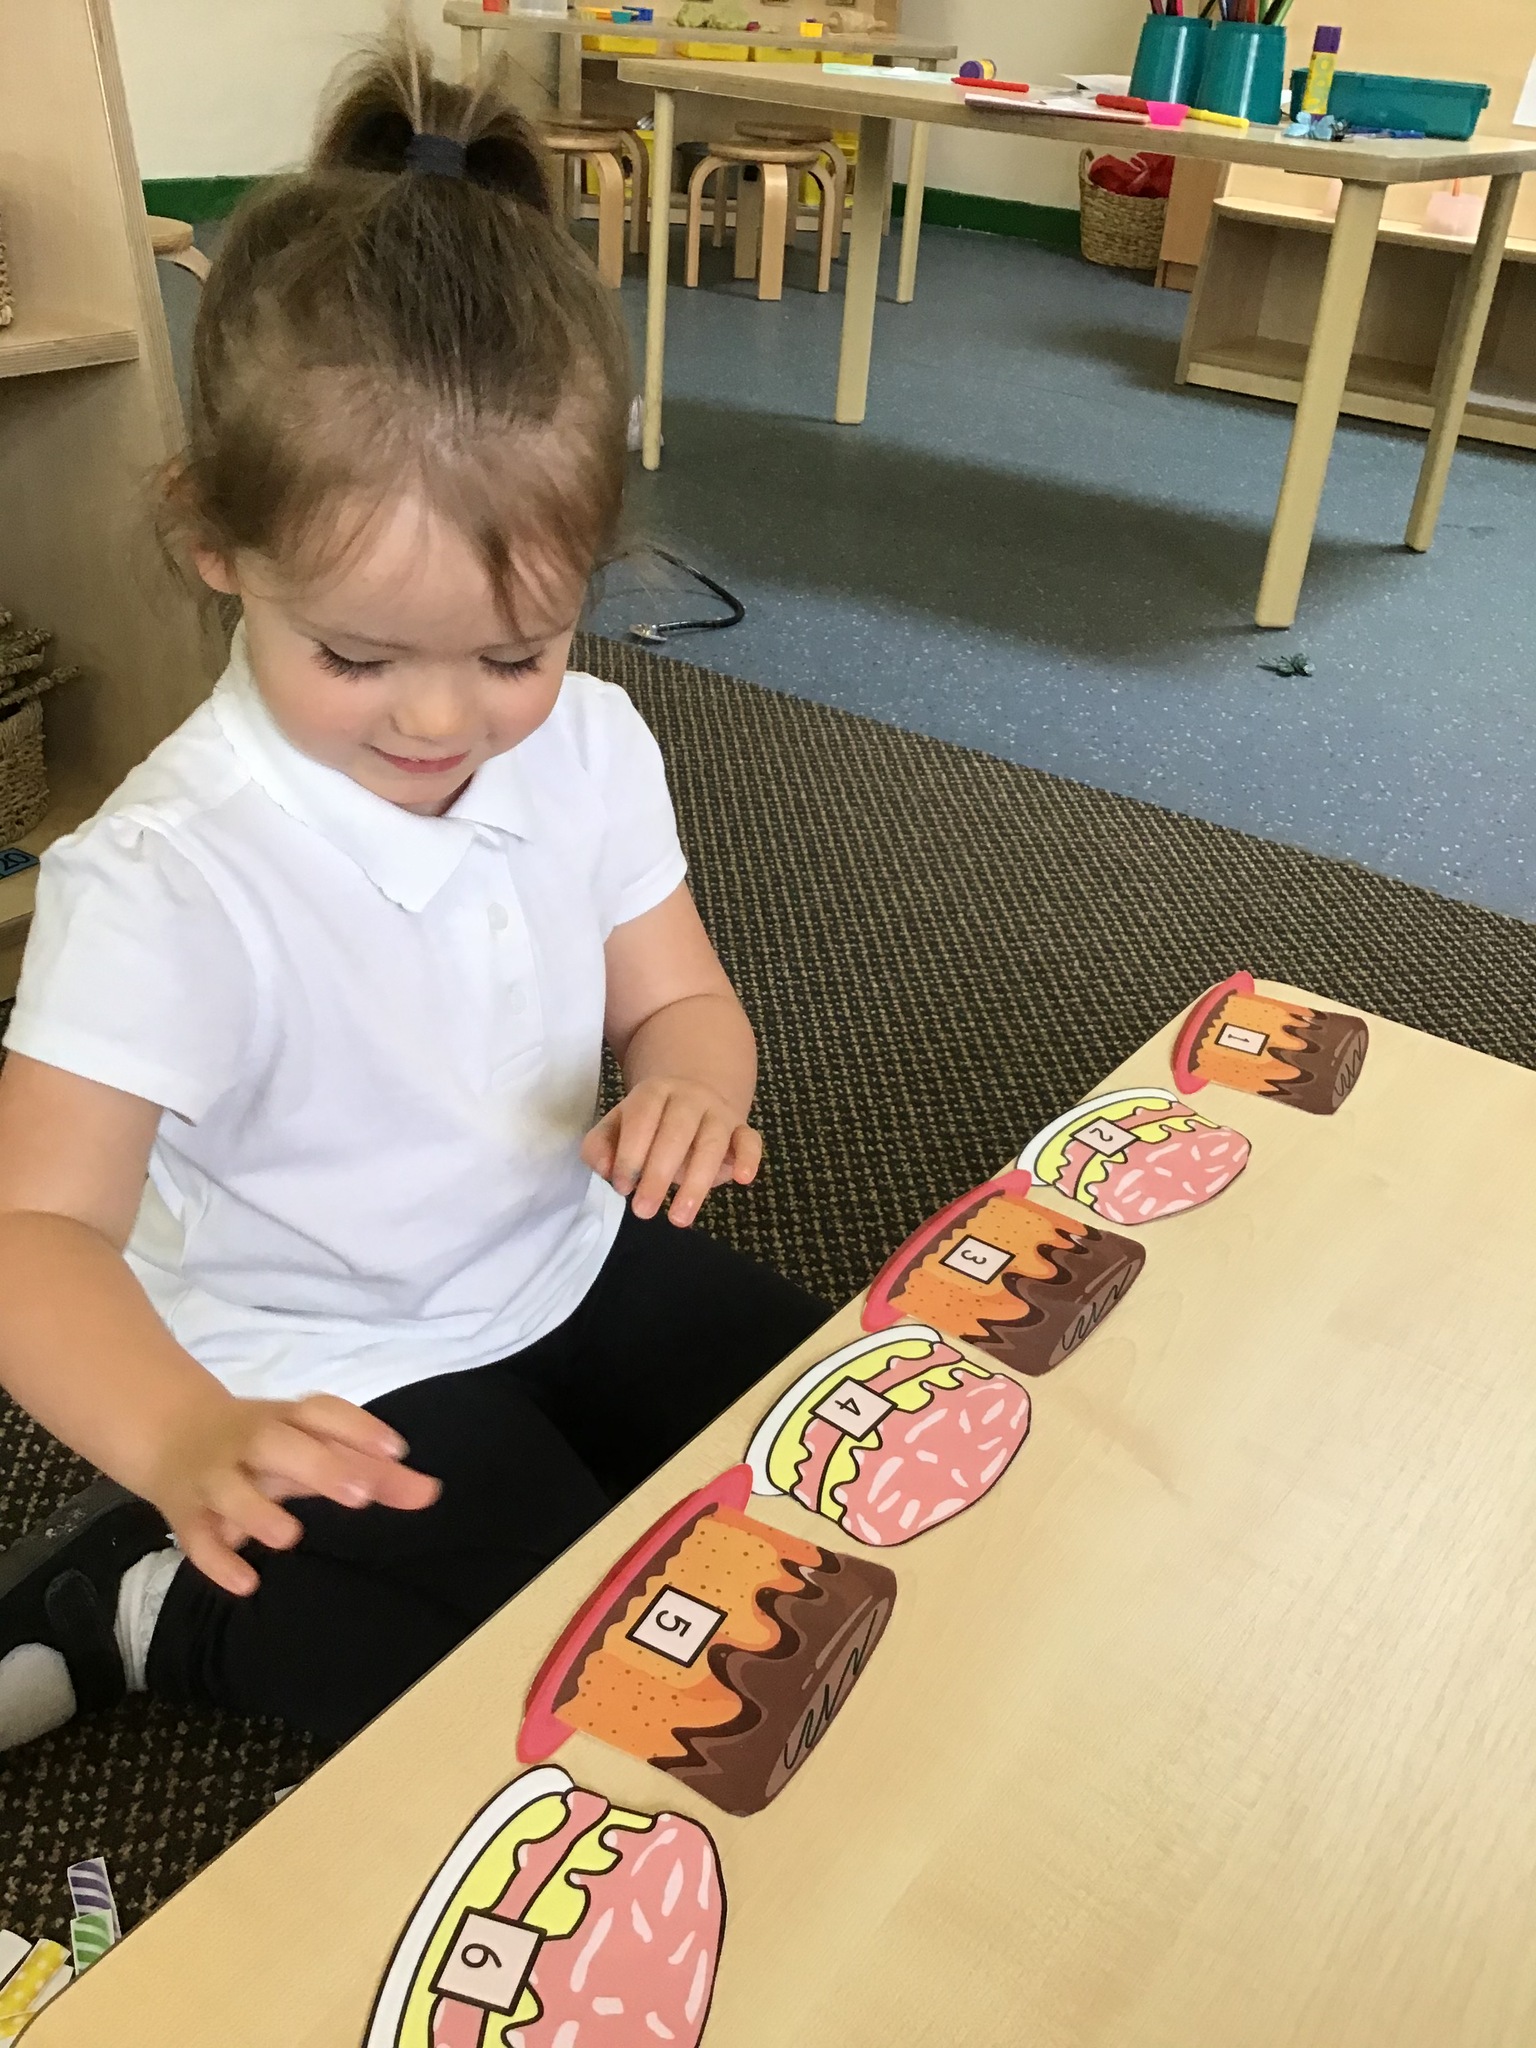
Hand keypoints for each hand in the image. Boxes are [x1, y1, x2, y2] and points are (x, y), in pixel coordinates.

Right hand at [142, 1392, 440, 1596]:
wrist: (171, 1433)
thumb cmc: (264, 1445)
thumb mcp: (311, 1446)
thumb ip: (370, 1470)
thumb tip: (430, 1493)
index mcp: (284, 1418)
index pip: (320, 1412)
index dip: (358, 1427)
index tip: (398, 1451)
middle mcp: (247, 1441)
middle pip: (276, 1443)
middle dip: (316, 1466)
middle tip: (360, 1495)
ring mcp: (213, 1475)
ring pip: (229, 1488)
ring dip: (257, 1511)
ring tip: (291, 1538)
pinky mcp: (185, 1513)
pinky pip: (194, 1537)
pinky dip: (216, 1560)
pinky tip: (246, 1584)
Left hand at [582, 1078, 762, 1226]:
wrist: (692, 1097)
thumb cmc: (649, 1122)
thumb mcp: (617, 1127)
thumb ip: (600, 1146)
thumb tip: (605, 1169)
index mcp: (654, 1093)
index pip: (641, 1118)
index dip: (629, 1154)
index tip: (622, 1187)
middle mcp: (689, 1097)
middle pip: (677, 1131)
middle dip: (658, 1173)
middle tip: (643, 1211)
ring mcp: (718, 1112)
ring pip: (712, 1142)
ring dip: (697, 1182)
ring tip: (679, 1218)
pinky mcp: (741, 1129)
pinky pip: (750, 1140)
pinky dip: (749, 1158)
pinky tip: (742, 1180)